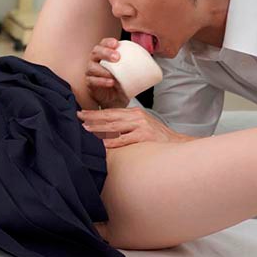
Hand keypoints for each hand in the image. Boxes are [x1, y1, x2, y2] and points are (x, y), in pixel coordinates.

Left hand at [77, 107, 193, 148]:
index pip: (111, 111)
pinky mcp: (144, 136)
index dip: (95, 113)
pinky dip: (111, 141)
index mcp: (134, 113)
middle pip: (109, 116)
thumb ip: (126, 126)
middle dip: (92, 116)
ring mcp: (140, 126)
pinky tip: (101, 143)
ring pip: (114, 126)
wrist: (178, 144)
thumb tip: (107, 130)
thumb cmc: (157, 138)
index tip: (81, 113)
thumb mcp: (142, 126)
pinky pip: (123, 139)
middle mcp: (136, 117)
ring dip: (97, 127)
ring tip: (84, 128)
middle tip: (78, 116)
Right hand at [86, 38, 129, 108]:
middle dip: (105, 53)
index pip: (102, 44)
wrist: (115, 98)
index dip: (107, 42)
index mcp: (104, 54)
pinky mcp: (90, 83)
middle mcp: (95, 61)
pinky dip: (102, 81)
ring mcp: (91, 72)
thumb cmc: (120, 81)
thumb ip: (132, 62)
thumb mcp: (127, 70)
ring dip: (103, 69)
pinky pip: (92, 81)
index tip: (116, 43)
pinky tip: (110, 82)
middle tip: (117, 57)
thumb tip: (149, 58)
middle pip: (95, 52)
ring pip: (92, 67)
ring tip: (113, 74)